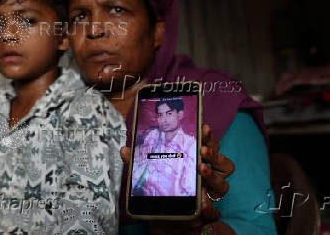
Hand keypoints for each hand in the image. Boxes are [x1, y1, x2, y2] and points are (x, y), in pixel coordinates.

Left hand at [119, 124, 234, 233]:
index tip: (203, 127)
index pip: (208, 146)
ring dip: (214, 176)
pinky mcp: (208, 213)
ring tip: (201, 170)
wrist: (165, 220)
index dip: (208, 136)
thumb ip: (138, 163)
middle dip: (214, 153)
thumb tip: (125, 150)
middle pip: (222, 162)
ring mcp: (209, 195)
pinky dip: (210, 210)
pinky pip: (215, 212)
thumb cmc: (163, 191)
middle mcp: (207, 177)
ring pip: (223, 184)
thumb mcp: (149, 175)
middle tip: (203, 149)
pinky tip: (203, 206)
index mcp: (196, 162)